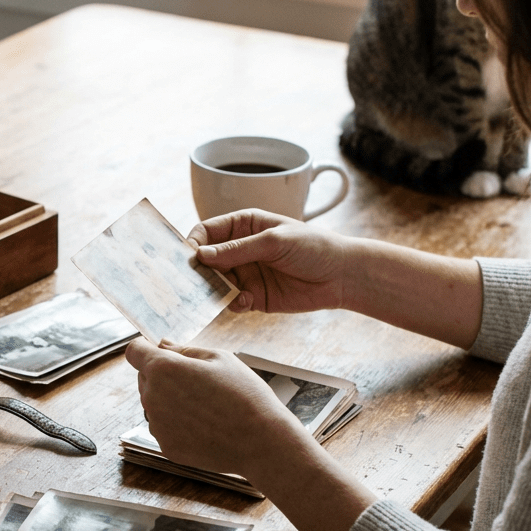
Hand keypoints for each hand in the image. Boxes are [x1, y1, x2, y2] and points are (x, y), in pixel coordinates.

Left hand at [125, 338, 302, 480]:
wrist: (261, 441)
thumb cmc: (244, 395)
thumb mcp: (219, 358)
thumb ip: (184, 350)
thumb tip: (162, 345)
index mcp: (163, 369)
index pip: (134, 351)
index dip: (144, 348)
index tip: (156, 350)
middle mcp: (152, 397)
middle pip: (145, 378)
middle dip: (163, 375)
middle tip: (198, 381)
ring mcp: (157, 425)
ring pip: (154, 404)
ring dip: (169, 401)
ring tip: (205, 405)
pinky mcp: (165, 446)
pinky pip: (164, 427)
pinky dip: (178, 424)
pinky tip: (205, 425)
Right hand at [187, 209, 348, 314]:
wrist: (342, 276)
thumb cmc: (314, 247)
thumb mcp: (275, 241)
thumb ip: (237, 249)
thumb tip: (201, 255)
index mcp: (243, 226)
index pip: (206, 232)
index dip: (194, 243)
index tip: (188, 258)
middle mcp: (239, 250)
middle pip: (205, 260)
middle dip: (198, 271)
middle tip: (195, 282)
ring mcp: (244, 274)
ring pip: (214, 283)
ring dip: (213, 290)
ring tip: (222, 294)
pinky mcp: (252, 297)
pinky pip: (230, 302)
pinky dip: (231, 303)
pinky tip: (246, 301)